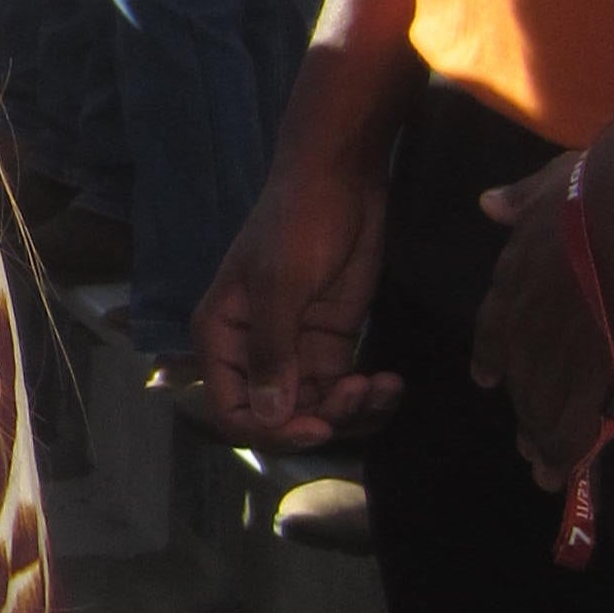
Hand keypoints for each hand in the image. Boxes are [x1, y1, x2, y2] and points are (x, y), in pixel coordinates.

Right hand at [194, 146, 401, 450]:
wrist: (340, 182)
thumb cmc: (298, 225)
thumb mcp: (282, 285)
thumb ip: (272, 352)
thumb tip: (269, 416)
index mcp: (223, 337)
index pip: (231, 409)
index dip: (270, 430)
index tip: (318, 426)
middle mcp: (252, 351)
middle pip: (279, 417)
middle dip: (323, 418)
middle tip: (359, 393)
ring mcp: (294, 350)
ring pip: (316, 409)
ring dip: (352, 413)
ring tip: (381, 388)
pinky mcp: (331, 344)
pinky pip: (343, 391)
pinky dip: (368, 397)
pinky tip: (391, 382)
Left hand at [470, 154, 613, 487]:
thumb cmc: (599, 188)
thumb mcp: (548, 184)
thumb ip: (520, 201)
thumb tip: (489, 203)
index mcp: (515, 278)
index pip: (495, 327)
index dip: (494, 357)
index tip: (488, 379)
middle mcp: (527, 320)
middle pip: (522, 378)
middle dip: (525, 413)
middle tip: (524, 446)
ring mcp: (560, 348)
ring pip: (545, 406)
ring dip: (543, 439)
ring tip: (542, 468)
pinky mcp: (600, 370)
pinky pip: (580, 420)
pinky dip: (572, 448)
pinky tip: (566, 470)